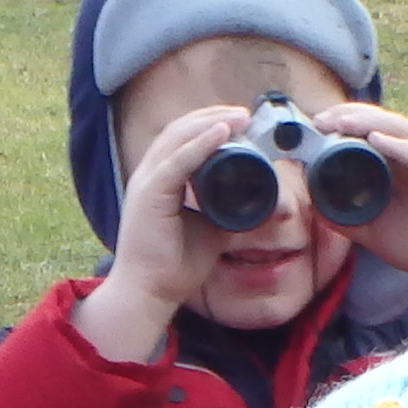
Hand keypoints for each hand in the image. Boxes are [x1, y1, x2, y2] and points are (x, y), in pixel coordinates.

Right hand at [77, 100, 251, 363]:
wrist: (150, 293)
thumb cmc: (173, 265)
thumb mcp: (211, 230)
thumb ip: (229, 213)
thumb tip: (261, 205)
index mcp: (159, 180)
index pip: (181, 138)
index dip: (209, 123)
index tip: (240, 121)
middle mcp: (149, 175)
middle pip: (180, 129)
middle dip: (213, 115)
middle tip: (245, 113)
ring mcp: (146, 182)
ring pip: (178, 137)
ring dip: (211, 122)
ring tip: (239, 116)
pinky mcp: (150, 195)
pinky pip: (178, 161)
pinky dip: (201, 143)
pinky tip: (222, 132)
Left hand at [323, 103, 407, 324]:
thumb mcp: (371, 230)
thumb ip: (344, 216)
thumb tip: (314, 205)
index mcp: (396, 164)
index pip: (367, 132)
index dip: (341, 124)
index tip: (313, 127)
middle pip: (380, 123)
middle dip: (349, 117)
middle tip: (320, 120)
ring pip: (399, 130)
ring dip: (368, 122)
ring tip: (342, 122)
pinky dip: (399, 145)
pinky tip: (377, 139)